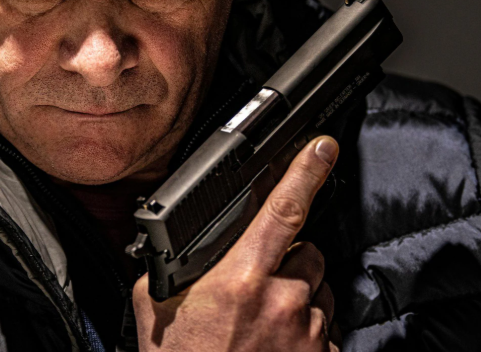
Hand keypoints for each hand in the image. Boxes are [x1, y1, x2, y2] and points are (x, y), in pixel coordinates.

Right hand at [133, 136, 340, 350]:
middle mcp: (283, 299)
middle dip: (288, 259)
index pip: (284, 209)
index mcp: (241, 278)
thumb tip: (172, 247)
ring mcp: (307, 331)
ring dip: (297, 295)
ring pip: (317, 290)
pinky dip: (304, 331)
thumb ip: (171, 268)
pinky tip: (274, 346)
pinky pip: (323, 329)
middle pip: (306, 251)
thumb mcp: (157, 307)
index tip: (322, 148)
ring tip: (262, 322)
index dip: (306, 171)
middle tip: (257, 285)